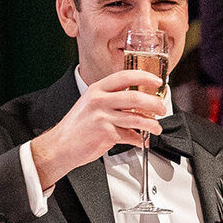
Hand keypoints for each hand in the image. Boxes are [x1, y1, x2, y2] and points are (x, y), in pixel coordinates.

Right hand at [30, 70, 166, 188]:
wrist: (61, 146)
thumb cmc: (77, 127)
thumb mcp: (91, 105)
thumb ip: (111, 100)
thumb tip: (136, 101)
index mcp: (97, 89)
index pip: (125, 76)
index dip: (144, 77)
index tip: (157, 81)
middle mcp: (99, 100)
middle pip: (135, 97)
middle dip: (154, 103)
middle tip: (161, 108)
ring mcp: (102, 117)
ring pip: (137, 117)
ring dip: (152, 124)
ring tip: (156, 127)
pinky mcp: (106, 134)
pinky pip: (130, 135)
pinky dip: (139, 139)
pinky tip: (141, 140)